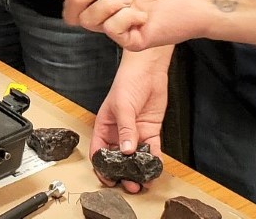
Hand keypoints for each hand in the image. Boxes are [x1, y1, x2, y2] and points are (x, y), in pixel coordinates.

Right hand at [90, 54, 168, 192]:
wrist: (148, 71)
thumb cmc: (127, 82)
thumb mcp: (122, 106)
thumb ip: (125, 129)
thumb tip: (126, 150)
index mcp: (104, 127)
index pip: (100, 151)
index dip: (102, 167)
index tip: (108, 179)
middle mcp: (118, 133)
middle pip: (118, 159)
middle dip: (123, 173)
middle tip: (130, 185)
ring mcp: (135, 133)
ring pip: (135, 158)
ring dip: (139, 170)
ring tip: (144, 182)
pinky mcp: (150, 131)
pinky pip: (151, 150)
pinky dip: (154, 160)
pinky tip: (155, 168)